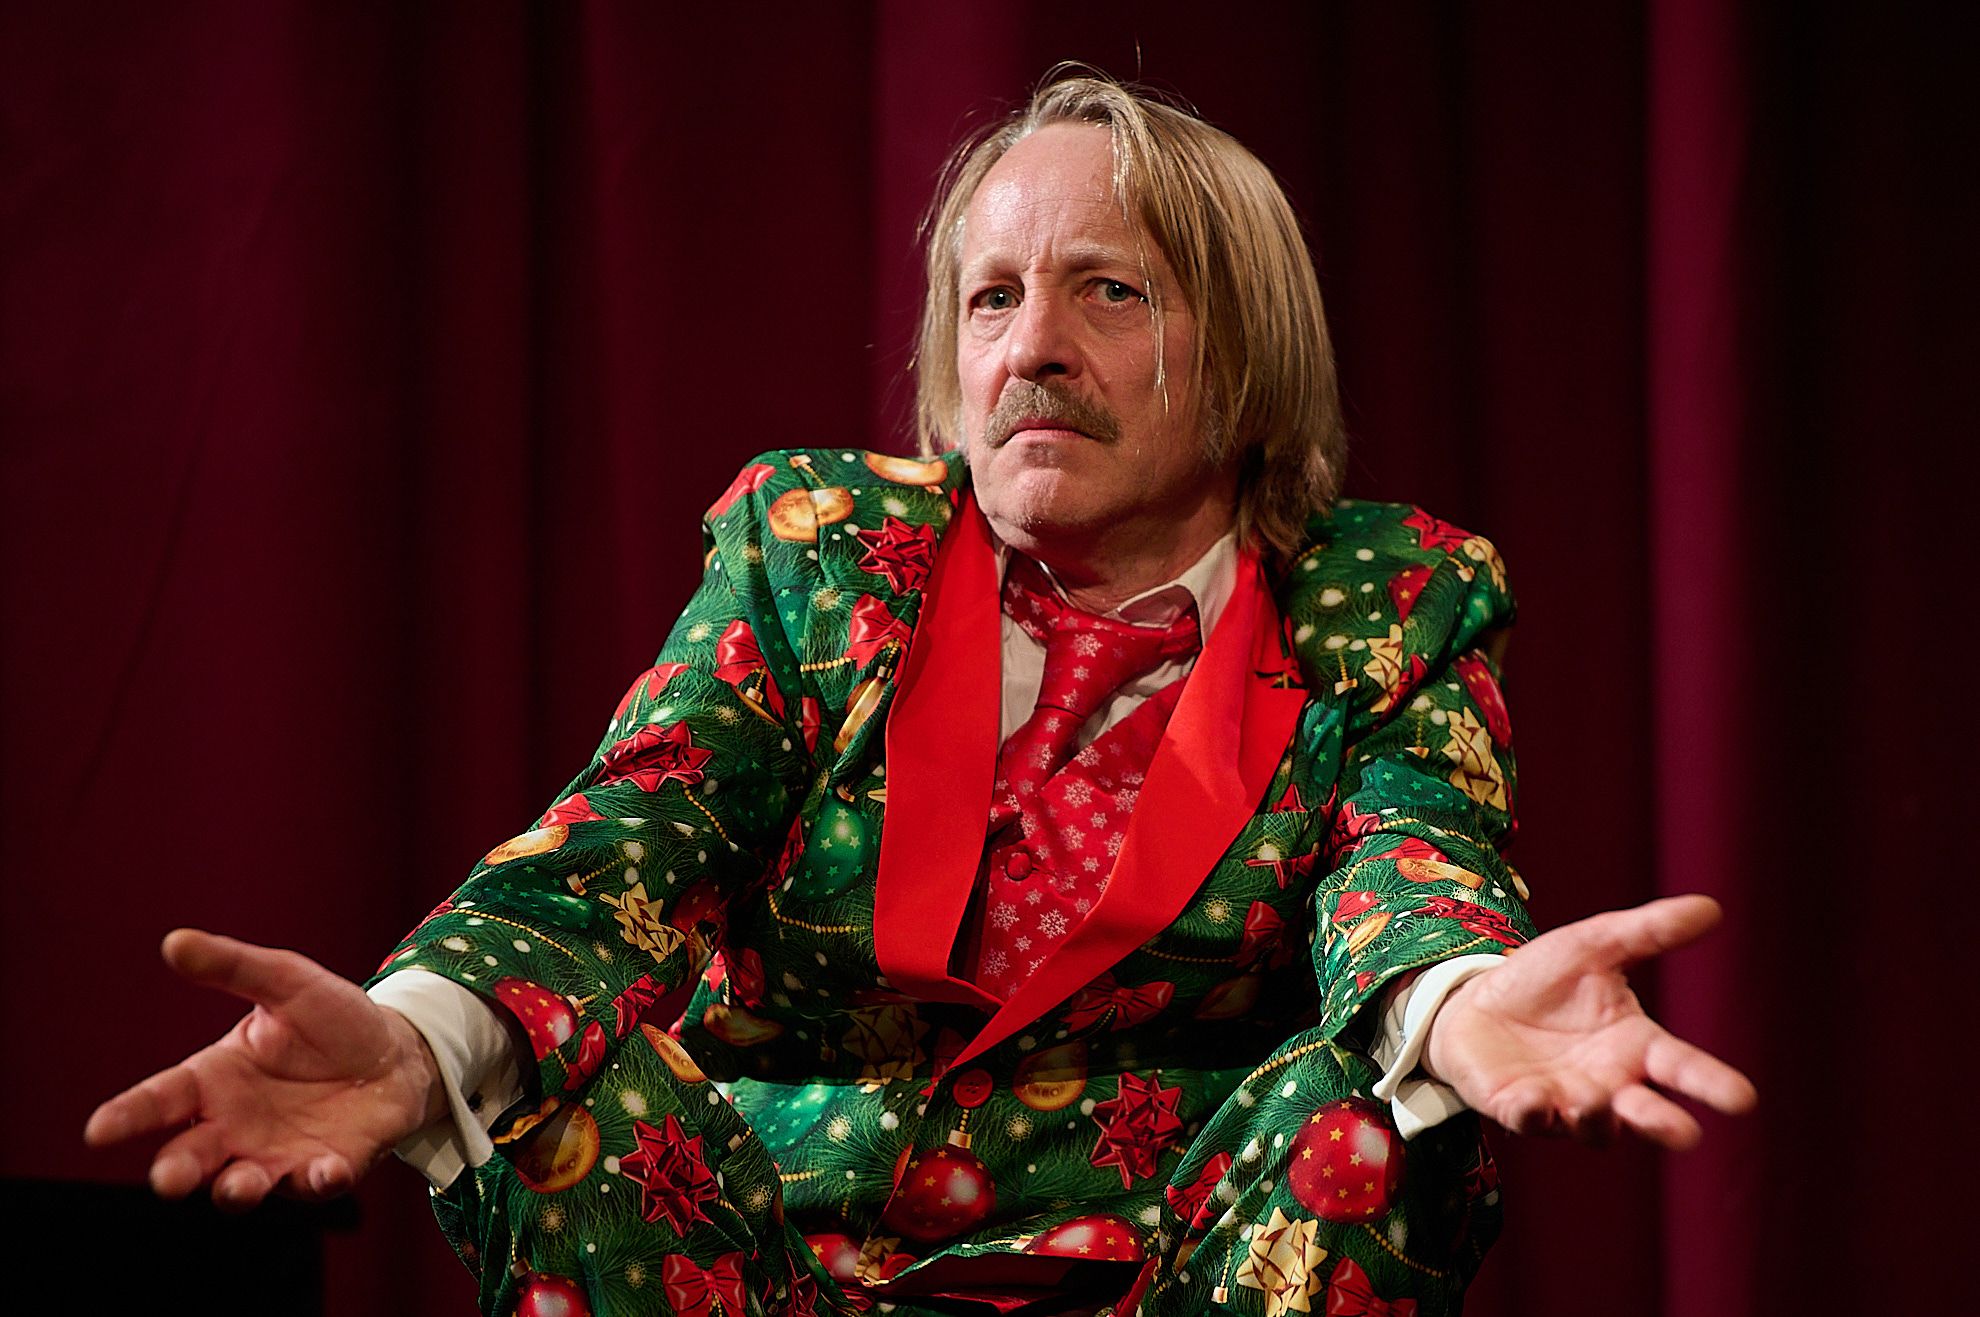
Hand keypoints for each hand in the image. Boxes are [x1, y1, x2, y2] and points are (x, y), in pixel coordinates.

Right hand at [84, 929, 445, 1207]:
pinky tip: (325, 1169)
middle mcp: (236, 1126)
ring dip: (236, 1189)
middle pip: (191, 1157)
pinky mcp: (326, 1169)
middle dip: (176, 1171)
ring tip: (237, 1185)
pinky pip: (314, 1184)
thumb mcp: (287, 982)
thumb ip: (233, 968)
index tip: (98, 1130)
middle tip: (168, 1178)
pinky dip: (316, 1180)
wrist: (399, 1051)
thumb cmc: (333, 1018)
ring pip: (241, 1184)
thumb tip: (174, 942)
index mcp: (215, 1080)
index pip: (160, 1100)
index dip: (128, 1115)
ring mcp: (278, 1154)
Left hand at [1423, 894, 1756, 1148]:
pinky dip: (1534, 1113)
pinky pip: (1529, 1119)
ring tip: (1598, 1101)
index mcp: (1635, 1047)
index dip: (1711, 1084)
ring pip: (1593, 1127)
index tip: (1743, 1098)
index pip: (1681, 1067)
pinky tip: (1535, 1100)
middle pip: (1646, 1115)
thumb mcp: (1594, 946)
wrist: (1475, 1000)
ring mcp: (1564, 1103)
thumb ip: (1649, 931)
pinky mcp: (1517, 1108)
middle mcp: (1608, 1085)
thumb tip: (1711, 907)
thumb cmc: (1544, 981)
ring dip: (1598, 1118)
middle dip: (1665, 1125)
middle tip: (1687, 1135)